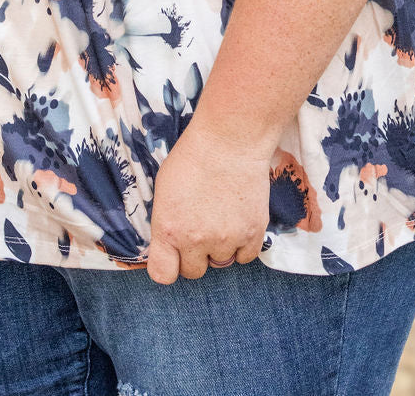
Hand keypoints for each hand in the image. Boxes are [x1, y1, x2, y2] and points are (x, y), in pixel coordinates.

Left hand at [145, 115, 273, 283]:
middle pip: (194, 271)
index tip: (173, 256)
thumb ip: (166, 222)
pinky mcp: (252, 234)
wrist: (231, 139)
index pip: (162, 274)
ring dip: (221, 246)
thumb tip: (171, 243)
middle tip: (202, 226)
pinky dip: (242, 244)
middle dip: (196, 254)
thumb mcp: (165, 189)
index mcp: (168, 229)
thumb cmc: (194, 156)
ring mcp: (226, 239)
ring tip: (222, 214)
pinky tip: (238, 220)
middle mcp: (195, 240)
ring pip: (221, 262)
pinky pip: (245, 257)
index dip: (168, 265)